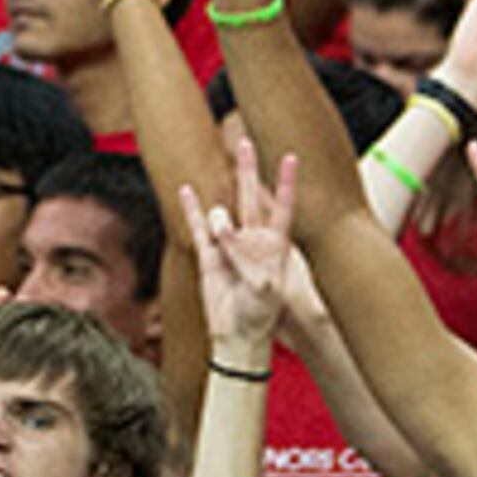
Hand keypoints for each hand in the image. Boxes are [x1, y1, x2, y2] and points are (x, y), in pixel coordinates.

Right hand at [181, 128, 301, 355]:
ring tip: (218, 220)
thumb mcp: (264, 286)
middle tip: (244, 140)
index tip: (290, 156)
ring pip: (222, 212)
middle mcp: (253, 239)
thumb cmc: (260, 314)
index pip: (284, 206)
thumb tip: (221, 229)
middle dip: (247, 168)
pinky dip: (191, 208)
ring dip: (218, 211)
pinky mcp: (207, 254)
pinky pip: (197, 226)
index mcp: (276, 245)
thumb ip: (245, 256)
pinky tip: (186, 189)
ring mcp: (229, 244)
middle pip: (251, 196)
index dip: (286, 182)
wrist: (237, 335)